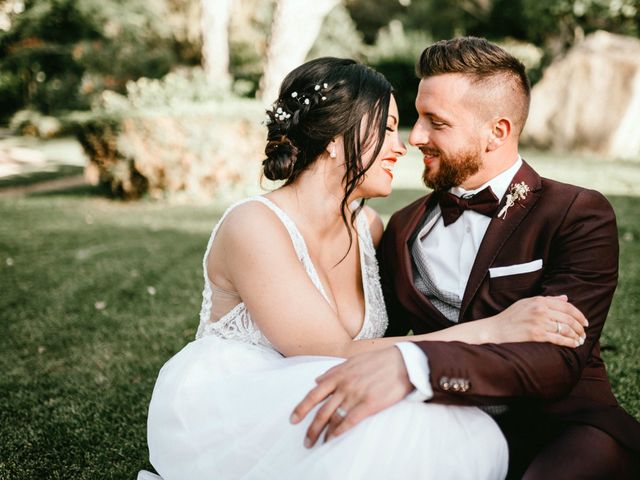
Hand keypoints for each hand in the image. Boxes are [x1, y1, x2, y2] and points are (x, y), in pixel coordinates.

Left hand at [290, 347, 412, 446]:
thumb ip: (333, 371)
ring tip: (318, 443)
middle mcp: (344, 386)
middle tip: (306, 441)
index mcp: (338, 375)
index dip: (301, 408)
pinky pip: (350, 421)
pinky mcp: (369, 404)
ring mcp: (355, 395)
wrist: (401, 362)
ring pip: (334, 418)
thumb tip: (317, 380)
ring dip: (324, 433)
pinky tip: (334, 438)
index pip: (314, 394)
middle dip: (311, 428)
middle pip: (321, 410)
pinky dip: (339, 431)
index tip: (293, 420)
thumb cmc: (377, 361)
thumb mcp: (351, 361)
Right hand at [490, 295, 587, 346]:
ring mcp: (539, 323)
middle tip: (584, 334)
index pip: (567, 307)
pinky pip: (559, 339)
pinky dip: (569, 342)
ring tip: (580, 341)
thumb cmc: (510, 317)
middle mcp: (540, 310)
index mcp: (539, 300)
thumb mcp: (526, 303)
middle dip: (580, 328)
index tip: (585, 322)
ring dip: (576, 336)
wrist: (495, 330)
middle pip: (569, 319)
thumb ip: (547, 300)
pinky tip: (574, 345)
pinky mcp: (536, 335)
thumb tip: (566, 298)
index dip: (579, 315)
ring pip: (566, 329)